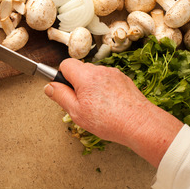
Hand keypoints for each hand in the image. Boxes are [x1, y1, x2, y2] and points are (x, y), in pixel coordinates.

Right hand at [44, 58, 182, 166]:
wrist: (140, 124)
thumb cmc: (108, 120)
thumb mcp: (76, 112)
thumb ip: (60, 96)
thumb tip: (49, 87)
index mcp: (85, 76)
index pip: (65, 64)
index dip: (62, 76)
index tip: (65, 89)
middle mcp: (99, 70)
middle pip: (80, 69)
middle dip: (77, 82)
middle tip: (81, 102)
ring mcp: (113, 73)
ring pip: (94, 75)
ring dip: (91, 86)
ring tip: (97, 106)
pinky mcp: (124, 79)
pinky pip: (107, 80)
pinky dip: (104, 89)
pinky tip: (109, 105)